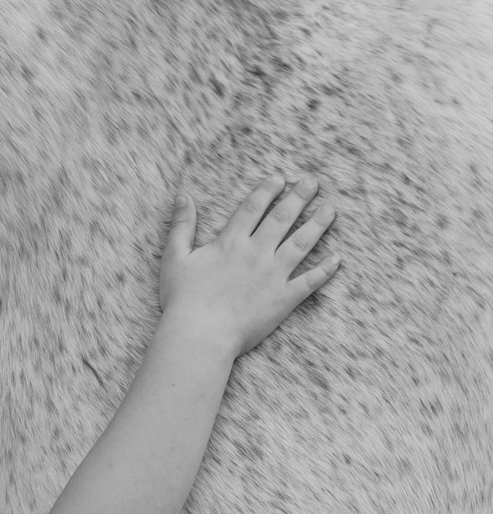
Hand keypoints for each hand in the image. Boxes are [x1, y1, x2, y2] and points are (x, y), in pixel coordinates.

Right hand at [159, 174, 339, 358]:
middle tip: (313, 182)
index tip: (280, 179)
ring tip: (330, 210)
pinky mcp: (284, 299)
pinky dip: (325, 270)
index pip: (253, 208)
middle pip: (281, 219)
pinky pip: (310, 282)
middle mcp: (256, 254)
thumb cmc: (184, 299)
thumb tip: (182, 197)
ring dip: (317, 225)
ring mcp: (273, 276)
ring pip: (300, 244)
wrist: (201, 334)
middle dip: (298, 198)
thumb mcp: (175, 257)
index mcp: (230, 243)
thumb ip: (181, 225)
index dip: (267, 191)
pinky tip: (337, 259)